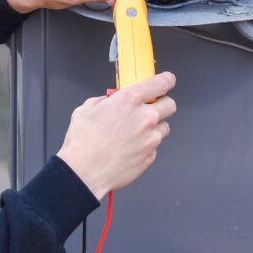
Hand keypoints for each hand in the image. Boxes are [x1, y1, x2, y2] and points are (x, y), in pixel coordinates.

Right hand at [56, 72, 176, 200]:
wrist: (84, 173)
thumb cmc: (83, 143)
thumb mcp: (86, 110)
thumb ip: (103, 101)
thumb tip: (108, 101)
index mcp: (129, 100)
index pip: (161, 82)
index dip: (166, 80)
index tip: (167, 81)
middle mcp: (144, 117)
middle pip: (170, 104)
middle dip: (162, 103)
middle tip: (150, 107)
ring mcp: (150, 138)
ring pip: (164, 127)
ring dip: (154, 126)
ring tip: (136, 131)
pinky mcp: (150, 156)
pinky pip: (155, 146)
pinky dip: (146, 144)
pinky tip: (130, 147)